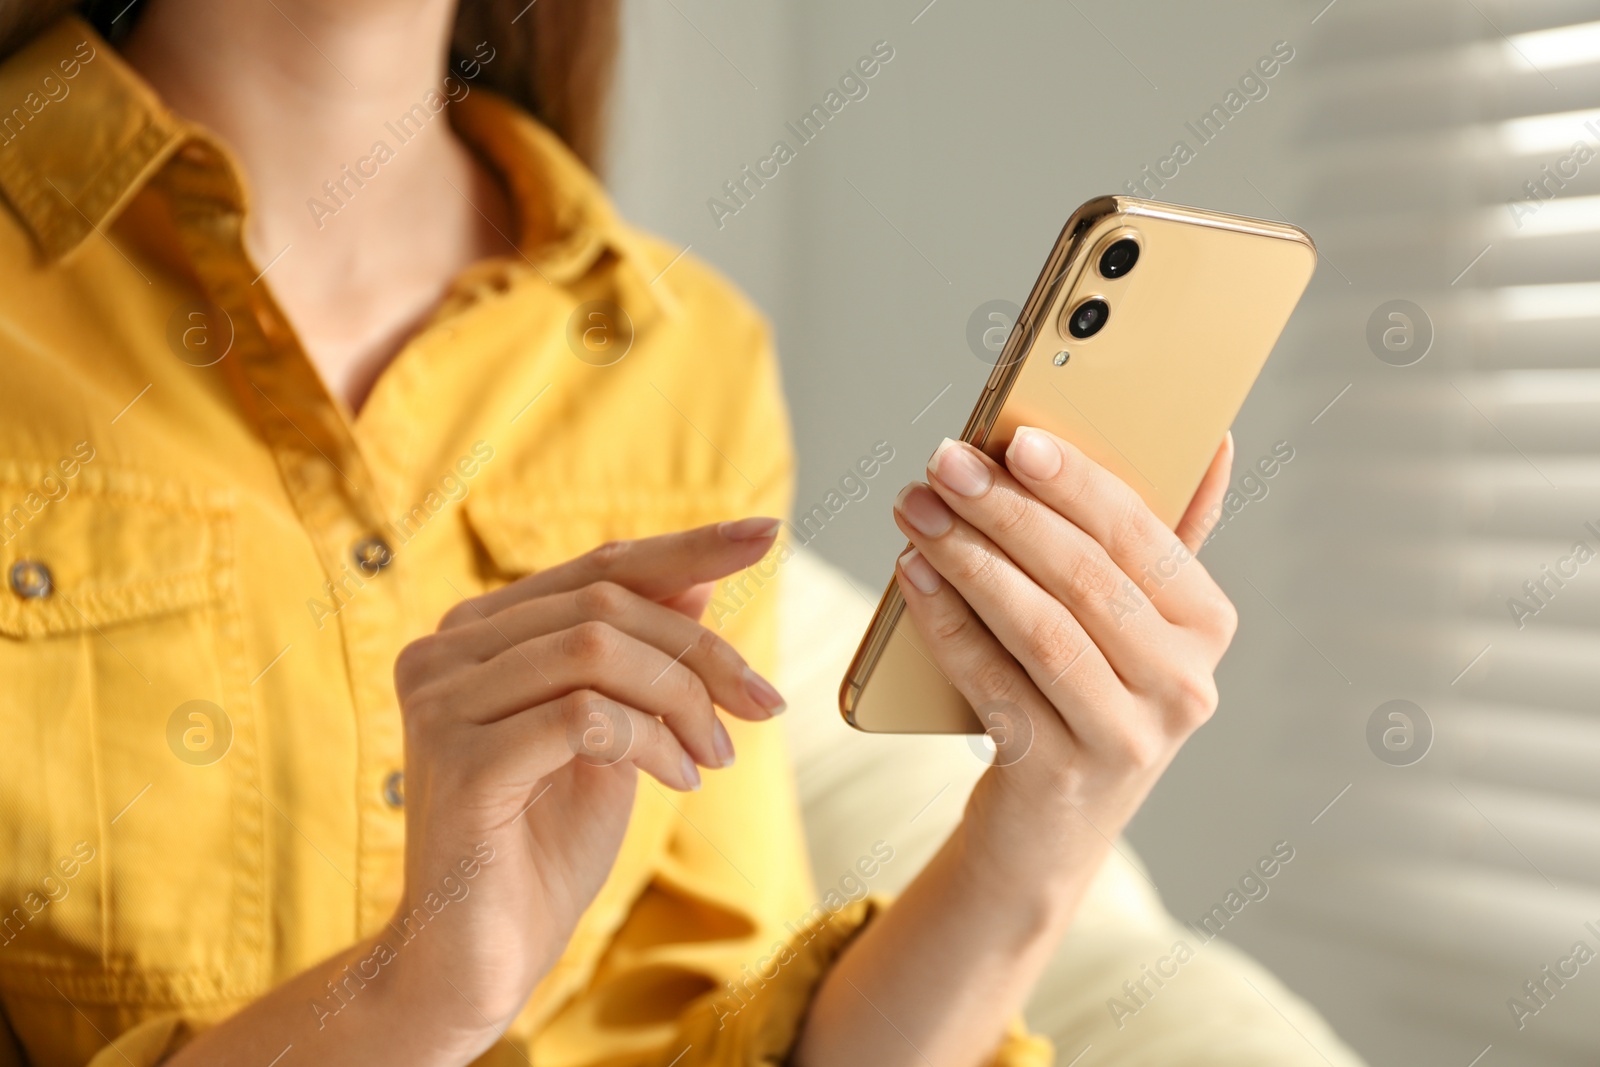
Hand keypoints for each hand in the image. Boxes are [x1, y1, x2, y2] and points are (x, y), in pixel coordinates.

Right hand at [385, 518, 787, 1059]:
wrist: (480, 957)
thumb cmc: (544, 844)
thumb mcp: (613, 733)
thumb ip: (640, 653)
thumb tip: (699, 574)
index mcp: (477, 632)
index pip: (596, 567)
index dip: (686, 547)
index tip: (766, 535)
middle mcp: (444, 650)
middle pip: (606, 604)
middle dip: (704, 652)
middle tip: (764, 705)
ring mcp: (441, 702)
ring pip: (598, 650)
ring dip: (684, 702)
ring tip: (716, 758)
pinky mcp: (459, 762)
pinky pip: (587, 718)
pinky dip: (653, 744)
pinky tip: (678, 782)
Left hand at [891, 429, 1236, 884]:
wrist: (1051, 826)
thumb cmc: (1088, 690)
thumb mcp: (1136, 621)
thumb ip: (1163, 536)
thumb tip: (1213, 440)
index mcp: (1207, 624)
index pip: (1140, 534)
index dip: (1075, 481)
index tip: (1013, 438)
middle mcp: (1182, 685)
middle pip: (1083, 578)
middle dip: (1005, 511)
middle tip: (944, 464)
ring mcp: (1126, 738)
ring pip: (1039, 627)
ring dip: (969, 558)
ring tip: (916, 510)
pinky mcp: (1061, 775)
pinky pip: (993, 680)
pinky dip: (947, 622)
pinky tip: (913, 575)